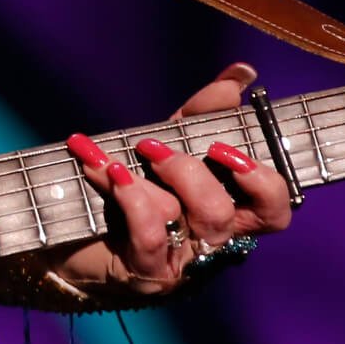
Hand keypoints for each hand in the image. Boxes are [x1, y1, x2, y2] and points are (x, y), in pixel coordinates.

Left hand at [28, 62, 294, 304]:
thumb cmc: (134, 186)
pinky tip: (104, 169)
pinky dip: (130, 198)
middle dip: (190, 174)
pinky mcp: (143, 270)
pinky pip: (148, 235)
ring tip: (125, 154)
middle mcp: (210, 240)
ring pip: (182, 219)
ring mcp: (178, 260)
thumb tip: (241, 73)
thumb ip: (205, 111)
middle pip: (221, 213)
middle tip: (155, 148)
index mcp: (230, 211)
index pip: (273, 209)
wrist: (71, 227)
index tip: (224, 149)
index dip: (262, 183)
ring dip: (151, 178)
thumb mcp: (169, 143)